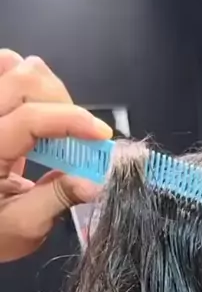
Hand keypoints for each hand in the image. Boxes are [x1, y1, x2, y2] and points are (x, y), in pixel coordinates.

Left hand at [0, 48, 111, 261]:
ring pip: (13, 65)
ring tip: (57, 120)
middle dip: (63, 102)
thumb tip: (94, 182)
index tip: (102, 135)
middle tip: (79, 135)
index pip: (31, 118)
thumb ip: (57, 199)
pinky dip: (27, 83)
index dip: (72, 121)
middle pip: (25, 79)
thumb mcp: (25, 225)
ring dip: (43, 88)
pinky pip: (4, 72)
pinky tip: (38, 111)